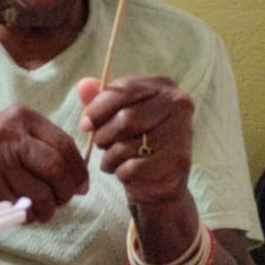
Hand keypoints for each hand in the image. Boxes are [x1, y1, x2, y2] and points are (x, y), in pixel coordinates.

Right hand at [0, 104, 89, 221]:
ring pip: (40, 192)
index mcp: (20, 116)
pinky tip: (23, 212)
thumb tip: (80, 179)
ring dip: (47, 209)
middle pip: (56, 168)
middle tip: (62, 202)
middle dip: (65, 191)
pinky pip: (20, 205)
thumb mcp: (11, 136)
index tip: (81, 185)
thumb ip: (44, 148)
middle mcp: (8, 132)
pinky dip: (27, 215)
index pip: (64, 144)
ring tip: (42, 211)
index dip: (78, 170)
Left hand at [77, 75, 193, 204]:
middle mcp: (179, 105)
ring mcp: (181, 133)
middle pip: (126, 118)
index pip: (125, 89)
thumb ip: (99, 100)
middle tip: (102, 145)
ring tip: (114, 160)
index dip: (98, 108)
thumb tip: (83, 85)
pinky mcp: (177, 162)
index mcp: (163, 86)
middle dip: (104, 135)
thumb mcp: (114, 116)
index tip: (85, 124)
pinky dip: (121, 173)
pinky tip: (126, 172)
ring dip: (110, 158)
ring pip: (127, 146)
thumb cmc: (134, 141)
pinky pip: (133, 168)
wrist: (159, 179)